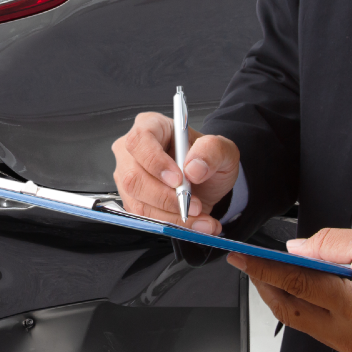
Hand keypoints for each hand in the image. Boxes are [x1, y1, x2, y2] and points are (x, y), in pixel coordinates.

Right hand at [111, 112, 239, 234]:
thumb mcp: (222, 150)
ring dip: (172, 217)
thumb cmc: (207, 159)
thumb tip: (193, 169)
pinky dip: (171, 225)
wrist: (206, 182)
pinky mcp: (132, 200)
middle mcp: (132, 152)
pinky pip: (145, 219)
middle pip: (133, 177)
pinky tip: (194, 224)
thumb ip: (212, 151)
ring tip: (202, 218)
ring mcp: (128, 177)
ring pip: (138, 203)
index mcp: (150, 126)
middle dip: (166, 198)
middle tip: (195, 205)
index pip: (140, 141)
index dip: (155, 162)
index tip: (178, 180)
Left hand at [228, 227, 351, 351]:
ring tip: (274, 273)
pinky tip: (305, 290)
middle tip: (251, 265)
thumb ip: (330, 245)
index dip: (263, 269)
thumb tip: (296, 250)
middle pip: (292, 311)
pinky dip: (310, 309)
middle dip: (267, 287)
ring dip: (287, 298)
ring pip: (305, 324)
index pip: (295, 285)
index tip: (240, 257)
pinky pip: (324, 331)